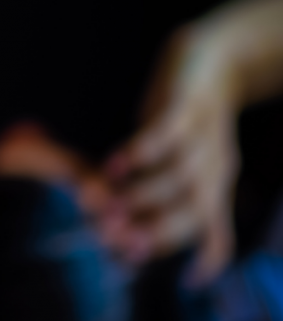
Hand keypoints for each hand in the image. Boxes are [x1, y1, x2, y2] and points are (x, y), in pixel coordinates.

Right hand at [102, 27, 239, 283]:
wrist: (211, 56)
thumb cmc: (185, 116)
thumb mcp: (178, 158)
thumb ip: (156, 193)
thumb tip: (114, 226)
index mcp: (215, 183)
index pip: (206, 228)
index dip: (176, 251)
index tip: (133, 264)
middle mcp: (215, 165)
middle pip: (194, 209)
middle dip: (153, 230)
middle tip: (112, 239)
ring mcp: (201, 134)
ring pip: (179, 176)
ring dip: (142, 195)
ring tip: (105, 206)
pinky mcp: (184, 103)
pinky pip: (165, 133)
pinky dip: (140, 152)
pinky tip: (113, 165)